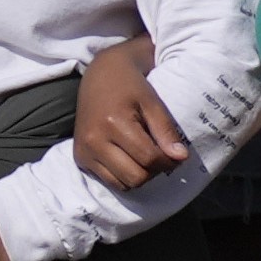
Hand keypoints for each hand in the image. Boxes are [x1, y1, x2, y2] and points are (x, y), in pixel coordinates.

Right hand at [69, 34, 186, 189]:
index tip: (177, 155)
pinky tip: (129, 159)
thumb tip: (181, 157)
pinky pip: (108, 181)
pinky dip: (123, 176)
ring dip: (139, 177)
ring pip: (121, 184)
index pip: (148, 159)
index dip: (168, 161)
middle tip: (161, 157)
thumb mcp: (153, 103)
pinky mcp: (79, 158)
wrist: (100, 76)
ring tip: (145, 157)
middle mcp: (94, 141)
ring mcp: (84, 151)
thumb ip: (166, 131)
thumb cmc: (130, 86)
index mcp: (113, 124)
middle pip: (135, 177)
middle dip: (154, 171)